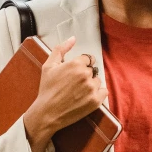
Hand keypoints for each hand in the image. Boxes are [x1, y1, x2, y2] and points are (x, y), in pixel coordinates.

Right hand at [24, 36, 107, 151]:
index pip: (88, 59)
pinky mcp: (96, 101)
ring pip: (97, 81)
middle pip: (92, 70)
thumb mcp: (49, 65)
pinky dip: (98, 94)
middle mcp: (85, 75)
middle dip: (85, 75)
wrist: (47, 113)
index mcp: (75, 64)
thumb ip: (61, 49)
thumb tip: (73, 38)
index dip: (81, 66)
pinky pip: (104, 92)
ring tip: (78, 92)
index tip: (74, 74)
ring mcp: (92, 88)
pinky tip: (86, 97)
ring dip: (91, 85)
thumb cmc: (47, 89)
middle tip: (73, 85)